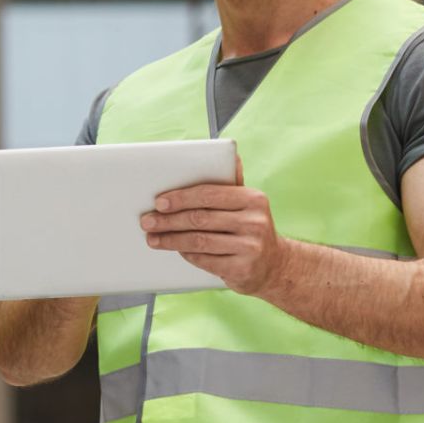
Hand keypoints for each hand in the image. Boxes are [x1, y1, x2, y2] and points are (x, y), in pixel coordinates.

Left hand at [141, 156, 294, 294]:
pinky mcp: (242, 269)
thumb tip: (230, 153)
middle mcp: (254, 222)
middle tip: (147, 221)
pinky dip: (186, 254)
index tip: (158, 202)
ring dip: (170, 239)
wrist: (276, 265)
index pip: (208, 194)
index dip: (180, 198)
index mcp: (253, 199)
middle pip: (199, 218)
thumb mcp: (248, 203)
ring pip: (199, 240)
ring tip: (153, 238)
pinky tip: (175, 250)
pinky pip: (205, 260)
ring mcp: (250, 247)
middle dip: (168, 220)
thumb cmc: (251, 228)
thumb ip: (232, 182)